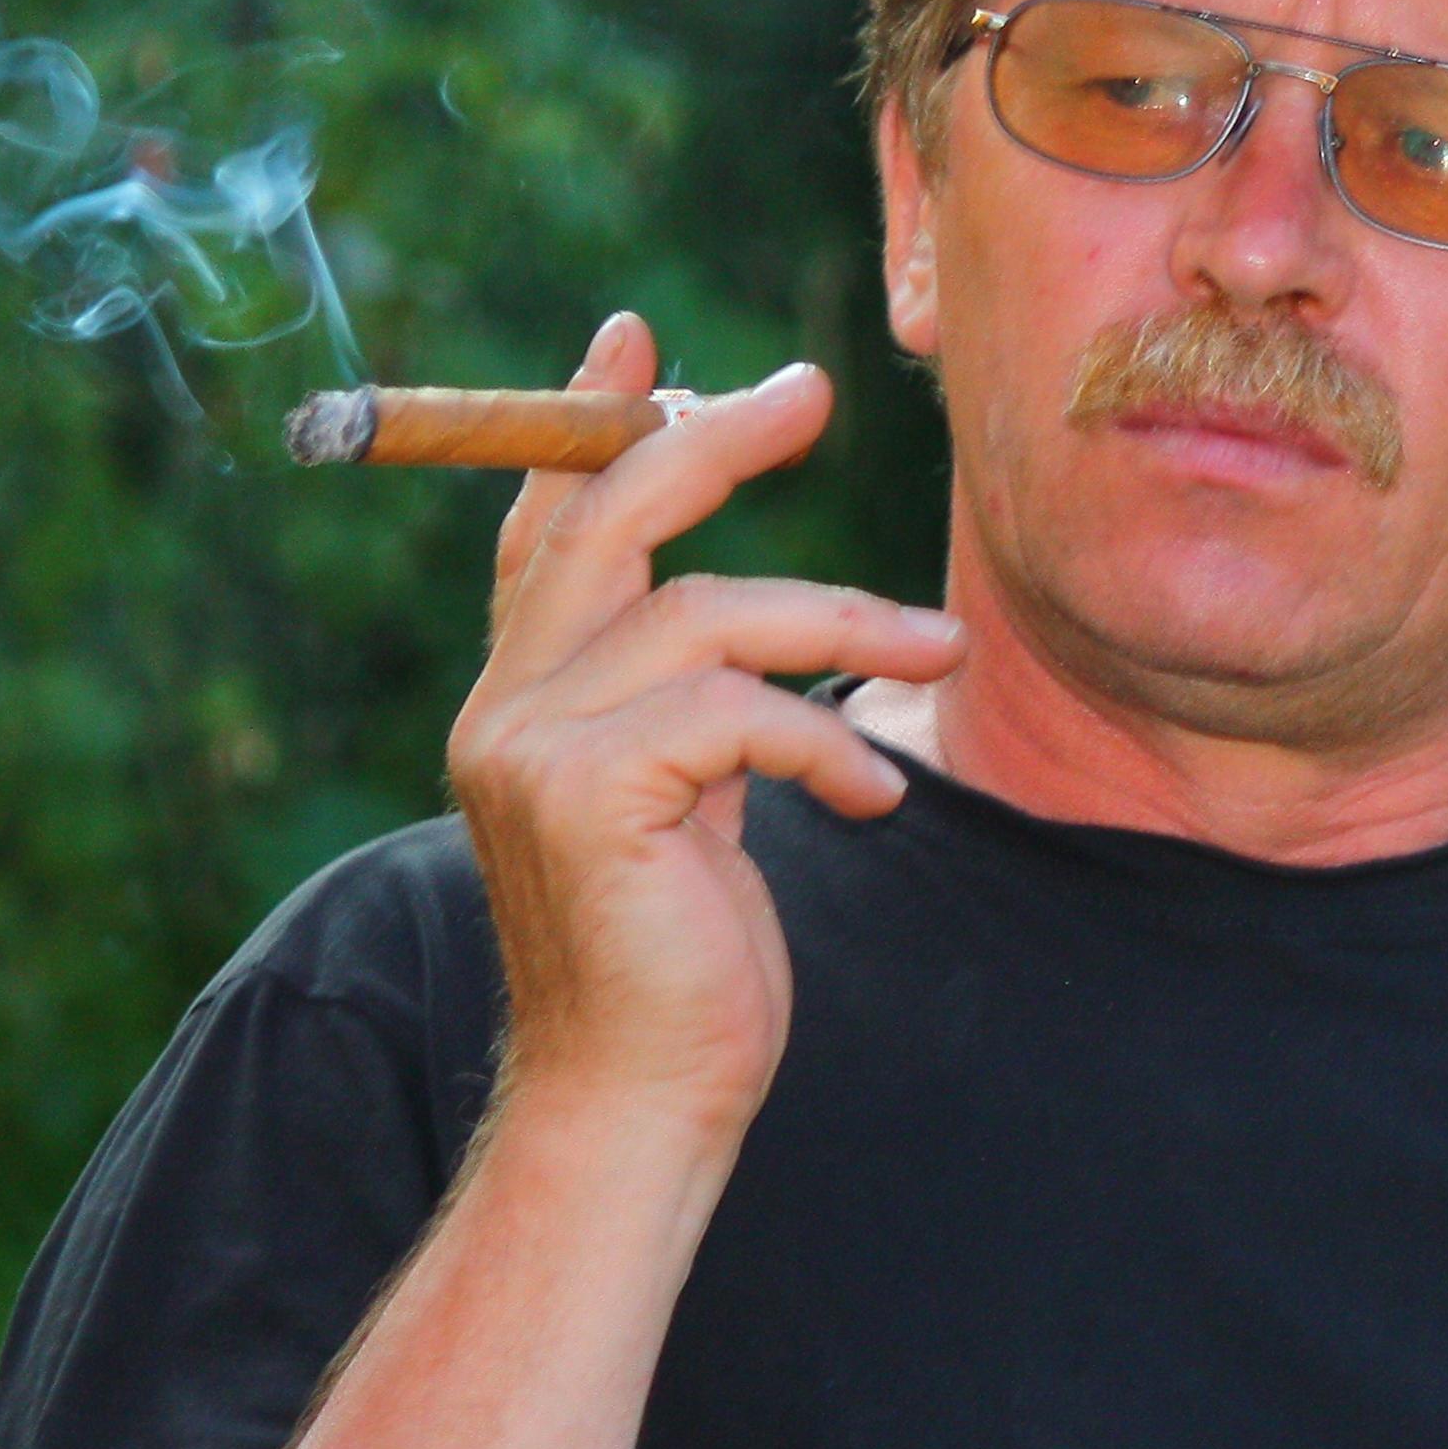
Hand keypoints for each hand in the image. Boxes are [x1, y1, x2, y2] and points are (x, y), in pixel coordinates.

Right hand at [445, 311, 967, 1135]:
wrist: (638, 1105)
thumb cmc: (682, 968)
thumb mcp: (691, 804)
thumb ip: (694, 707)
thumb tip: (761, 620)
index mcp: (523, 702)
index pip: (545, 528)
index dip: (588, 427)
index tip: (641, 342)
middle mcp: (505, 709)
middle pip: (605, 518)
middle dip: (708, 439)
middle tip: (810, 392)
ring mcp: (532, 749)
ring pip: (700, 612)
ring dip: (840, 620)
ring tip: (941, 646)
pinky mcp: (588, 793)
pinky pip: (735, 709)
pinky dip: (824, 740)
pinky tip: (872, 799)